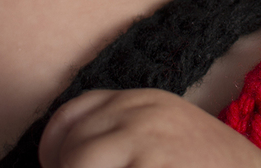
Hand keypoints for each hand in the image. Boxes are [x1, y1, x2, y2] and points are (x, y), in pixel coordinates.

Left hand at [39, 89, 260, 167]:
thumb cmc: (206, 164)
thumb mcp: (162, 132)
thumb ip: (123, 133)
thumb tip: (65, 156)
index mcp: (140, 100)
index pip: (72, 113)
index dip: (54, 147)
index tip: (57, 167)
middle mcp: (141, 112)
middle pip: (74, 145)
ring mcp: (149, 141)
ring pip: (81, 164)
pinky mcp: (155, 167)